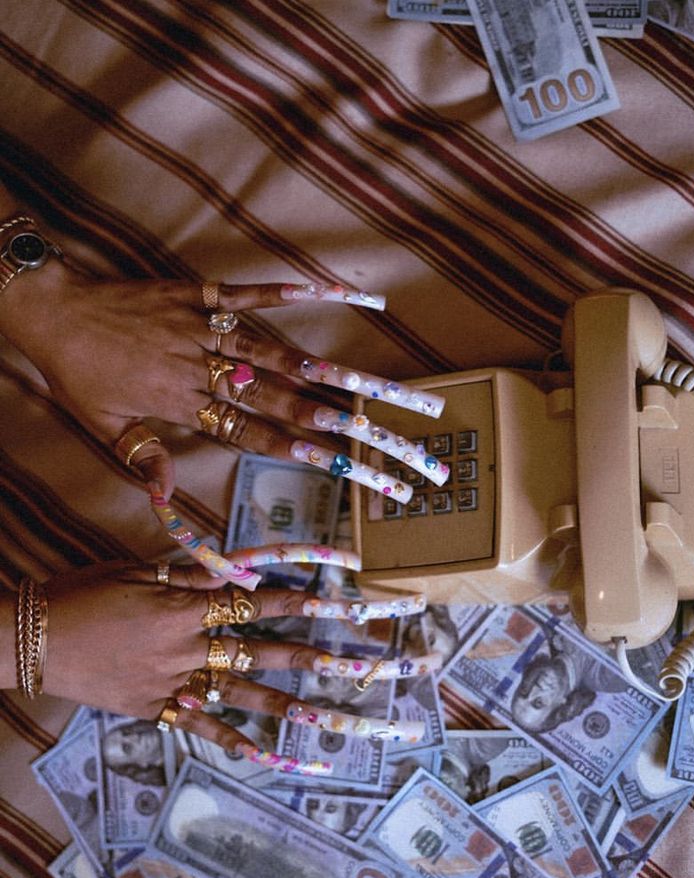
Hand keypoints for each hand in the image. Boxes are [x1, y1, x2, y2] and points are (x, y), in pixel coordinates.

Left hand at [2, 254, 446, 499]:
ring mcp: (201, 325)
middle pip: (270, 396)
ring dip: (316, 366)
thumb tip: (167, 497)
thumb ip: (143, 457)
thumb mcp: (103, 425)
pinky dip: (286, 290)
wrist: (51, 310)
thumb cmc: (78, 372)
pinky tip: (328, 290)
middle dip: (322, 416)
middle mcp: (200, 366)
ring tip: (362, 381)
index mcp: (180, 402)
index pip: (245, 431)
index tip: (327, 458)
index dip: (287, 445)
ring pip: (268, 349)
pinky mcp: (197, 292)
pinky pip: (246, 291)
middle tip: (367, 431)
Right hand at [40, 562, 427, 771]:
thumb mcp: (138, 571)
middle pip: (263, 650)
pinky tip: (271, 756)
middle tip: (362, 657)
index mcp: (185, 608)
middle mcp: (189, 649)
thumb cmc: (85, 593)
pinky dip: (236, 743)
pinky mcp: (155, 710)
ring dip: (294, 705)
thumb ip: (191, 574)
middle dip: (316, 652)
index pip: (255, 600)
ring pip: (244, 696)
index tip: (340, 592)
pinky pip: (201, 730)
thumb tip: (239, 569)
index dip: (301, 594)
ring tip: (337, 716)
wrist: (32, 638)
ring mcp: (174, 685)